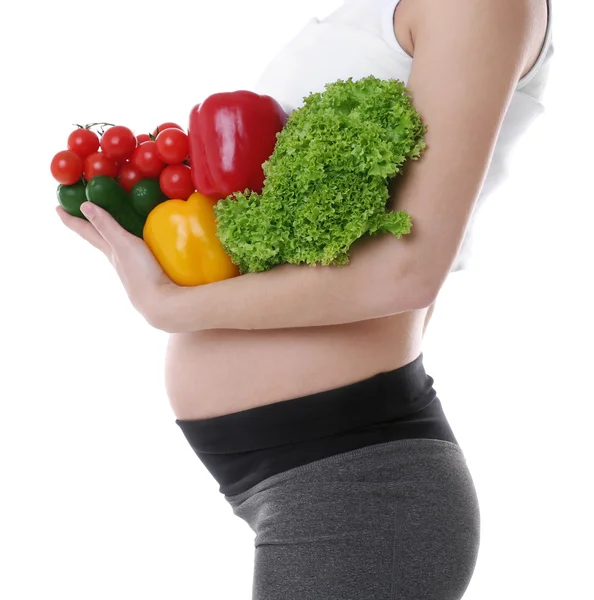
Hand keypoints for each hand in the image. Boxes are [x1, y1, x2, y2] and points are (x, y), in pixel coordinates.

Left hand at [56, 201, 180, 331]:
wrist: (160, 302)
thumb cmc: (141, 273)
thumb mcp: (122, 244)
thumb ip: (106, 226)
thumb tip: (84, 205)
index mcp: (109, 250)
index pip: (86, 231)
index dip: (71, 220)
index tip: (57, 207)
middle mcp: (117, 258)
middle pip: (98, 238)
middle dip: (89, 224)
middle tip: (82, 210)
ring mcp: (131, 266)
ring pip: (115, 245)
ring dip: (110, 232)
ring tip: (110, 221)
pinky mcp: (146, 270)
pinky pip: (132, 250)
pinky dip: (130, 240)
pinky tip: (140, 241)